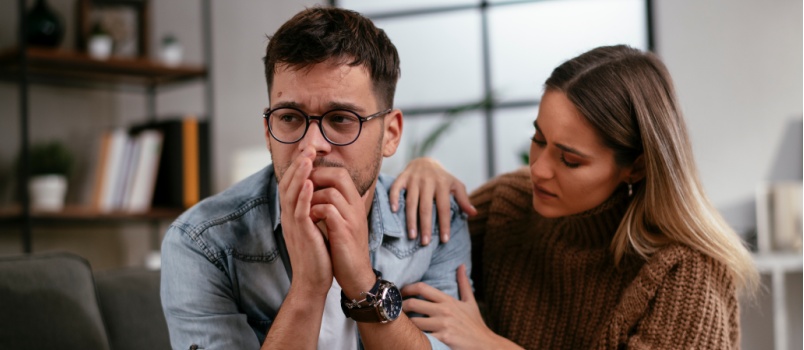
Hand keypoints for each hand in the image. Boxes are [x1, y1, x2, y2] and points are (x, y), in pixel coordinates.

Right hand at [277, 147, 331, 295]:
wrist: (312, 281)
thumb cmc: (316, 254)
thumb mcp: (312, 227)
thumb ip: (312, 211)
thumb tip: (318, 194)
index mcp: (292, 214)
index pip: (291, 185)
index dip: (297, 168)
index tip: (307, 152)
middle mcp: (289, 217)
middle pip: (288, 185)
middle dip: (297, 165)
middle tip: (307, 148)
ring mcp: (294, 225)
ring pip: (292, 195)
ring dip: (300, 175)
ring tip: (307, 159)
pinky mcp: (302, 234)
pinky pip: (301, 212)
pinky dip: (304, 197)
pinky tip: (310, 184)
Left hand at [308, 166, 374, 298]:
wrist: (355, 274)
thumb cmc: (345, 247)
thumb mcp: (345, 221)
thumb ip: (340, 205)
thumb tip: (333, 190)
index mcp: (355, 202)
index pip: (341, 173)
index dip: (321, 171)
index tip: (306, 179)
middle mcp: (356, 207)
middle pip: (339, 175)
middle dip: (317, 177)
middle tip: (302, 187)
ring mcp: (351, 219)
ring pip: (331, 192)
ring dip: (312, 197)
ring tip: (305, 207)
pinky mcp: (344, 232)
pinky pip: (328, 211)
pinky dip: (315, 211)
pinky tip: (308, 218)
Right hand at [389, 157, 476, 245]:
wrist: (425, 161)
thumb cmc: (442, 178)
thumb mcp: (456, 185)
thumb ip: (464, 199)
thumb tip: (473, 214)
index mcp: (443, 184)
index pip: (444, 207)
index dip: (444, 224)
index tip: (445, 240)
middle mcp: (428, 181)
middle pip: (426, 207)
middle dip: (425, 226)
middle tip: (425, 243)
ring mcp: (414, 179)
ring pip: (411, 201)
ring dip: (410, 219)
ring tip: (412, 236)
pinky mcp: (402, 177)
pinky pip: (396, 188)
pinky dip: (393, 199)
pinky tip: (393, 211)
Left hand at [401, 265, 505, 349]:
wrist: (485, 345)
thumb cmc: (476, 324)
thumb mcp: (470, 302)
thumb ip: (463, 284)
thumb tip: (461, 265)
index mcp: (448, 300)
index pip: (422, 288)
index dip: (407, 288)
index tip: (400, 292)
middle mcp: (444, 310)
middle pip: (413, 303)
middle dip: (401, 306)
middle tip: (395, 310)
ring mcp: (443, 325)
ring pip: (414, 322)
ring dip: (405, 324)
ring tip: (400, 325)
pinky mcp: (443, 339)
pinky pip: (422, 337)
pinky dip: (415, 337)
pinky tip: (411, 337)